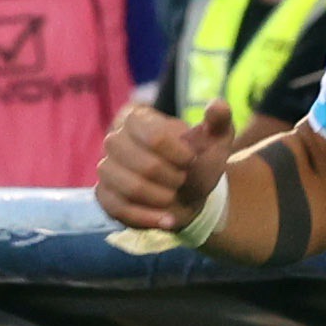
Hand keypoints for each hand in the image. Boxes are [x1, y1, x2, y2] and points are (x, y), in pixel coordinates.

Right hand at [98, 102, 218, 233]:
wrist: (188, 193)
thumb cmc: (198, 161)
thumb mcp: (216, 140)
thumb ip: (220, 120)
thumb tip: (218, 106)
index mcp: (137, 118)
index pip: (155, 137)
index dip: (179, 155)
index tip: (190, 159)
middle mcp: (115, 140)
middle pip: (145, 166)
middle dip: (174, 179)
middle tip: (182, 180)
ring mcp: (106, 168)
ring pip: (132, 188)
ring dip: (163, 198)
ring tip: (173, 197)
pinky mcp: (104, 196)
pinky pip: (119, 209)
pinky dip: (149, 218)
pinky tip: (167, 219)